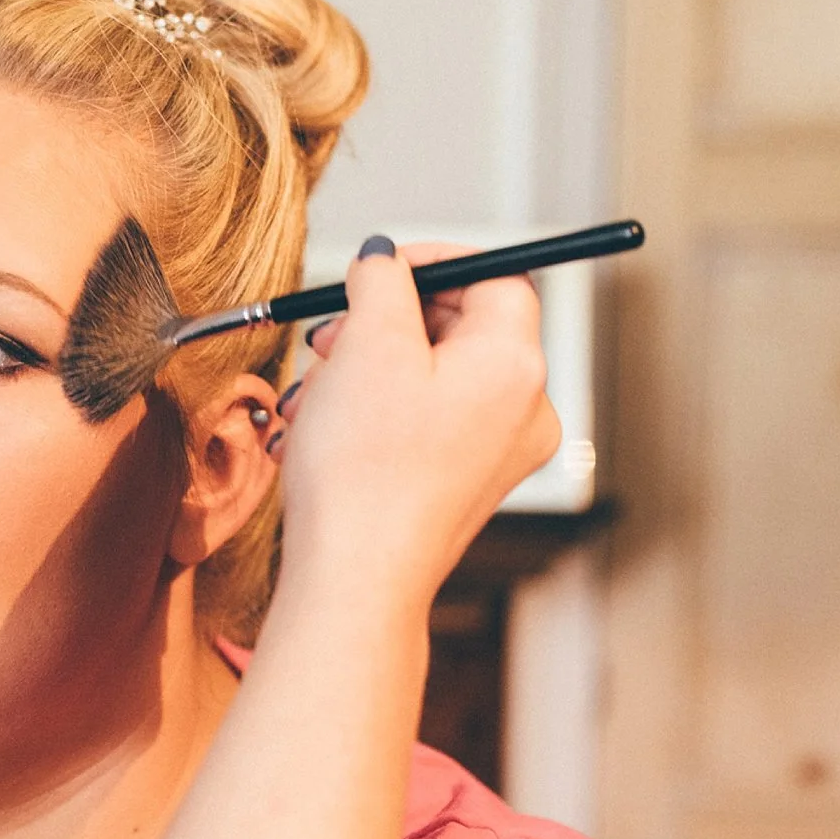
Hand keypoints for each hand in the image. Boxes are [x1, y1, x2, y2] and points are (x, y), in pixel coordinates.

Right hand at [266, 238, 561, 612]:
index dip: (436, 261)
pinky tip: (321, 428)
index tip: (379, 269)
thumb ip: (382, 281)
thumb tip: (385, 260)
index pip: (497, 276)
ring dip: (368, 367)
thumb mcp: (367, 343)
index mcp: (516, 364)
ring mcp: (499, 453)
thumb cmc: (365, 467)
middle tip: (332, 333)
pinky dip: (377, 410)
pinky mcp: (466, 485)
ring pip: (435, 374)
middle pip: (463, 326)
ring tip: (314, 391)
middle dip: (387, 320)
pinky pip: (427, 420)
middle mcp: (525, 409)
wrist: (356, 578)